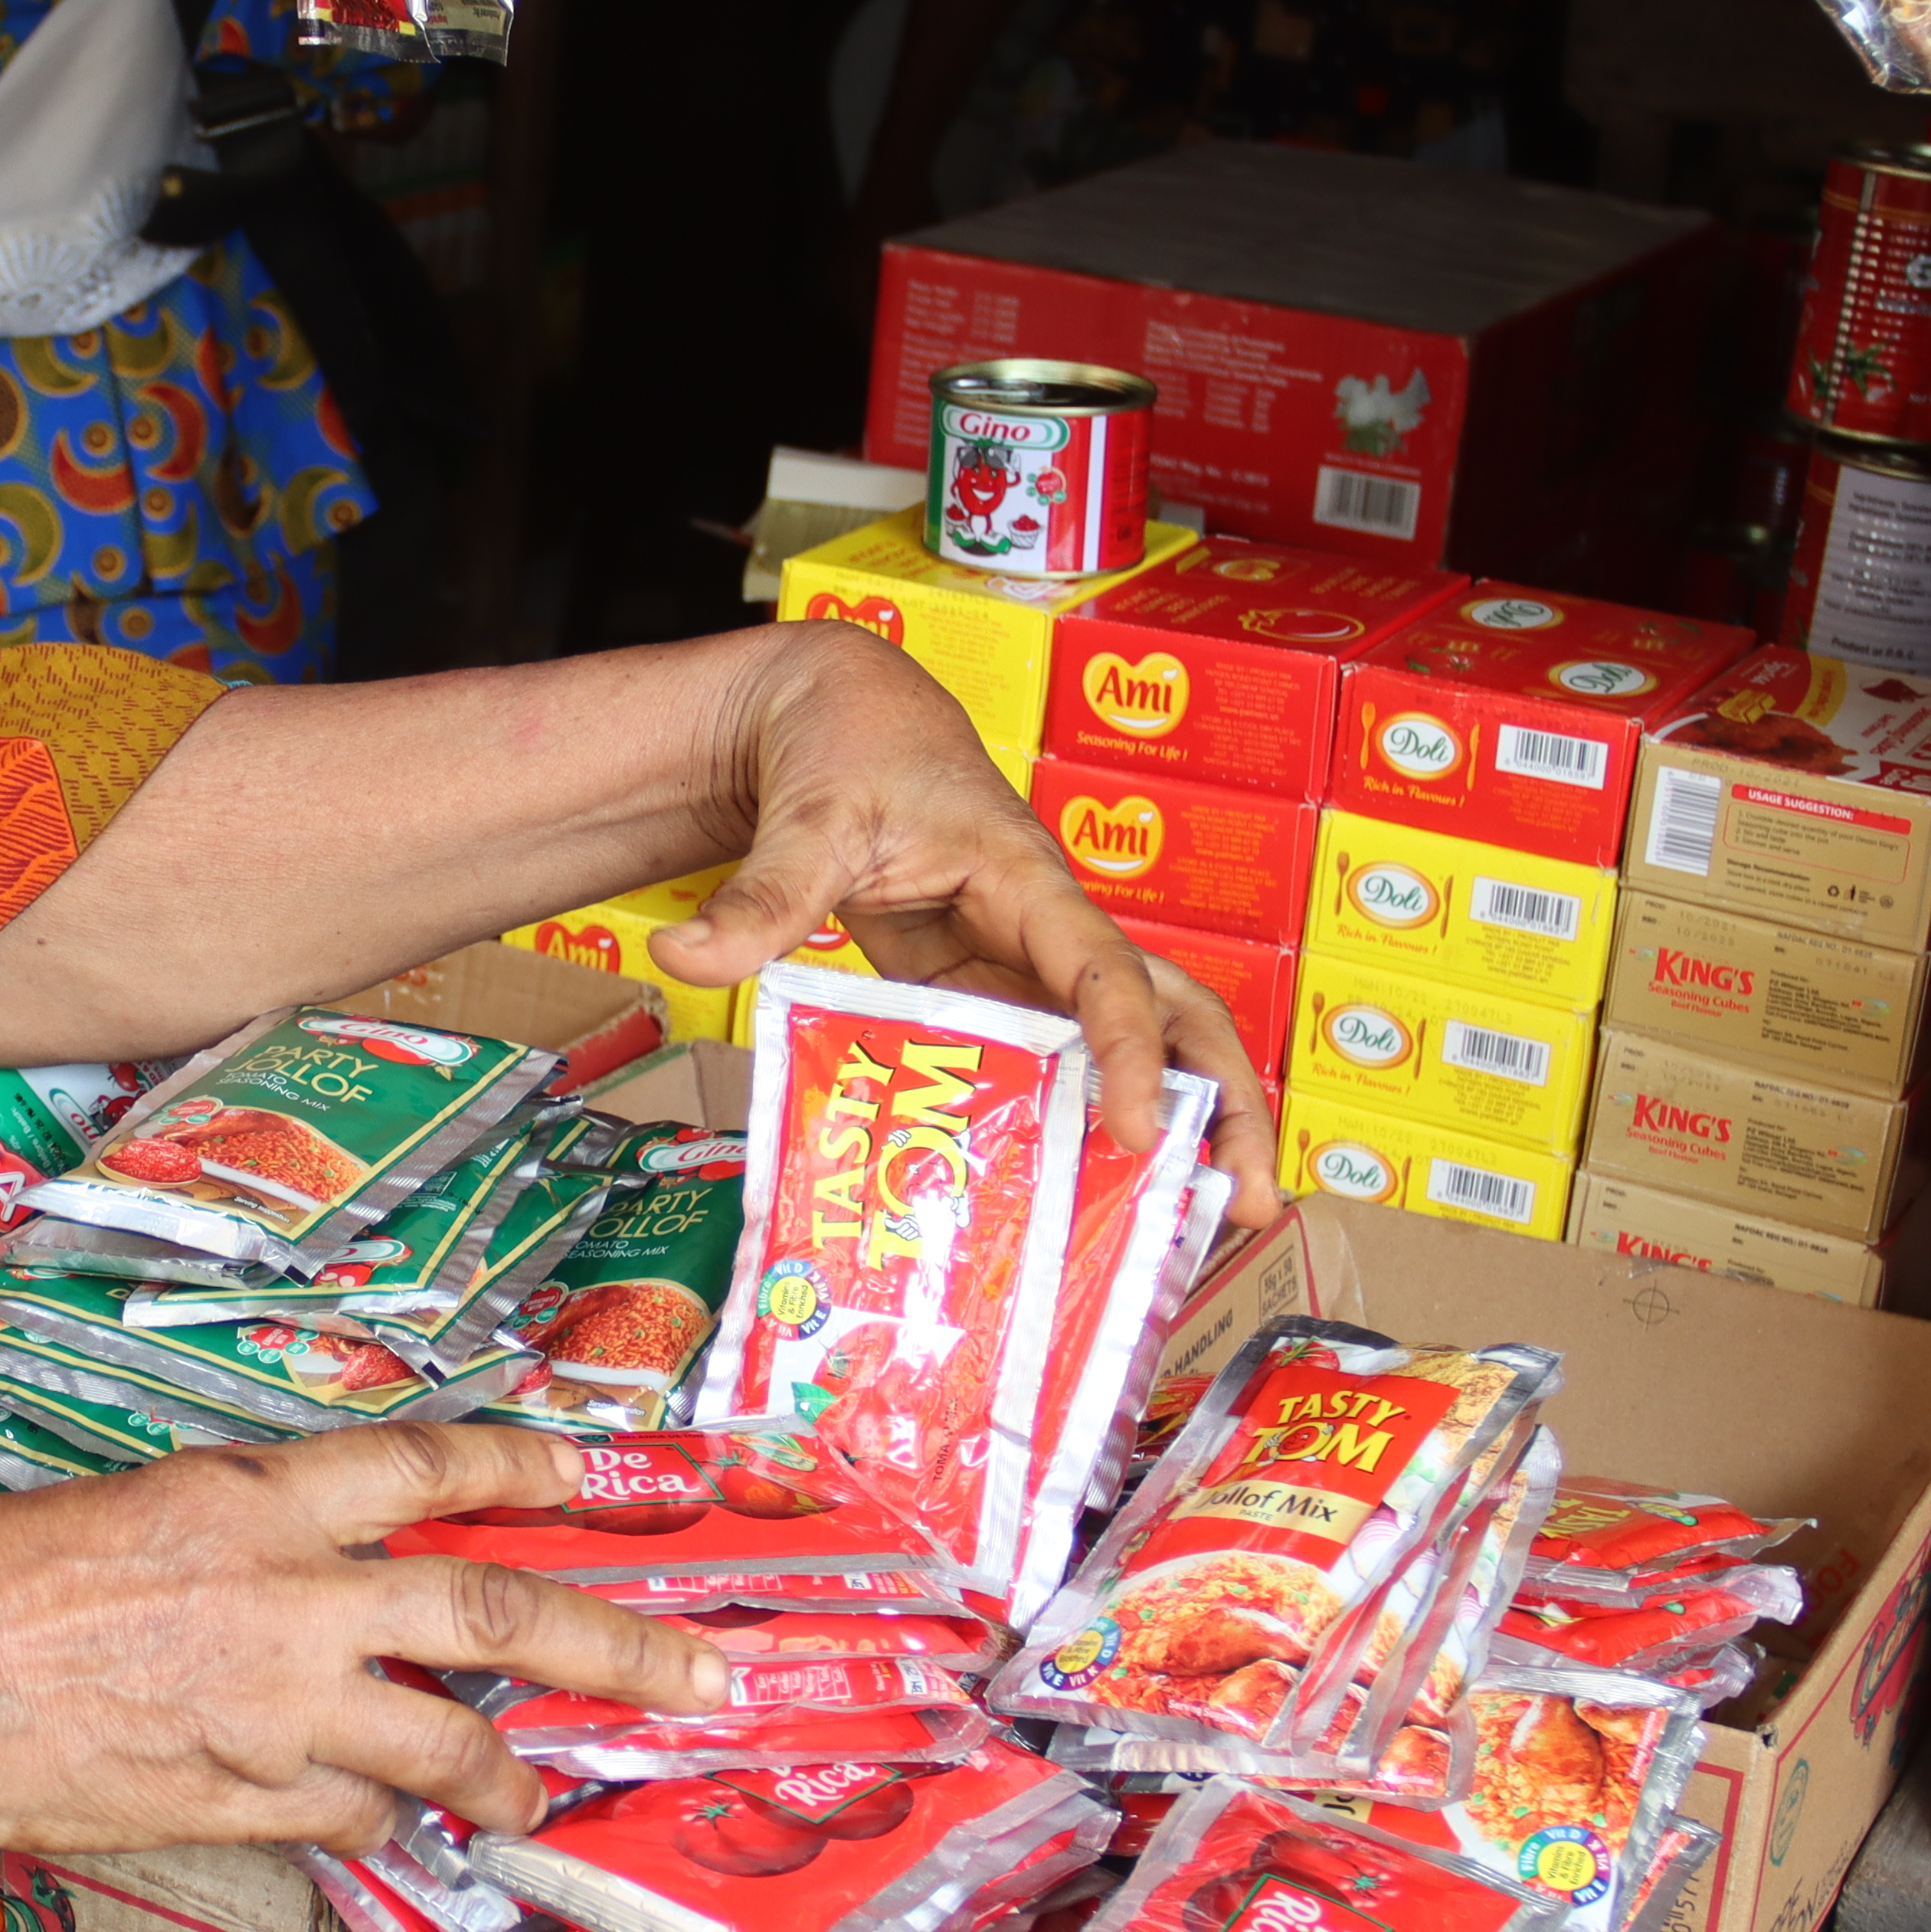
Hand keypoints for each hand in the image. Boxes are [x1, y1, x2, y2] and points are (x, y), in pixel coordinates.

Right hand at [0, 1422, 730, 1854]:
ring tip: (537, 1800)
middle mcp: (290, 1597)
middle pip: (493, 1611)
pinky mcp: (241, 1801)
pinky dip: (380, 1824)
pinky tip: (390, 1833)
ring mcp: (276, 1710)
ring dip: (508, 1775)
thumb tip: (292, 1560)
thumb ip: (228, 1536)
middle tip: (696, 1671)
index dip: (523, 1464)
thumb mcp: (121, 1510)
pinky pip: (350, 1819)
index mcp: (254, 1498)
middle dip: (614, 1642)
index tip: (588, 1472)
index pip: (427, 1465)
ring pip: (445, 1743)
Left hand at [653, 618, 1283, 1219]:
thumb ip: (758, 895)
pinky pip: (1051, 1060)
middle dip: (1227, 1101)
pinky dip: (1078, 1122)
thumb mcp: (805, 816)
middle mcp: (1049, 927)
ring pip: (1131, 1043)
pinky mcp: (988, 988)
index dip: (1130, 1054)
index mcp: (1027, 879)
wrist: (840, 709)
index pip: (1103, 974)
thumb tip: (679, 955)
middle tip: (1251, 1201)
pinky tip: (1077, 1193)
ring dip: (1177, 1123)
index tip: (1137, 1131)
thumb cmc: (845, 744)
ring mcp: (1026, 963)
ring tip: (1200, 1222)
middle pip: (1177, 1011)